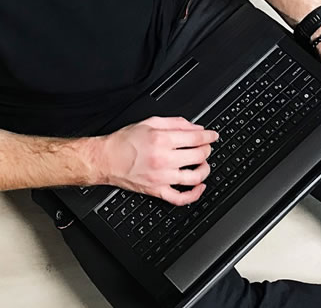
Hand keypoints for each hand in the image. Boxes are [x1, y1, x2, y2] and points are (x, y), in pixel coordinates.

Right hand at [90, 116, 217, 205]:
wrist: (106, 159)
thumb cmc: (125, 142)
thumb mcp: (149, 122)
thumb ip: (175, 123)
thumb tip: (195, 127)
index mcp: (162, 140)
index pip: (195, 137)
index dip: (209, 136)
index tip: (213, 136)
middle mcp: (164, 159)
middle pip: (198, 156)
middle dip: (207, 150)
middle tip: (206, 147)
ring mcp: (162, 177)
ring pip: (194, 177)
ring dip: (204, 170)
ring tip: (203, 164)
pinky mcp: (157, 191)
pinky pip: (180, 198)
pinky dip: (194, 194)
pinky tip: (199, 186)